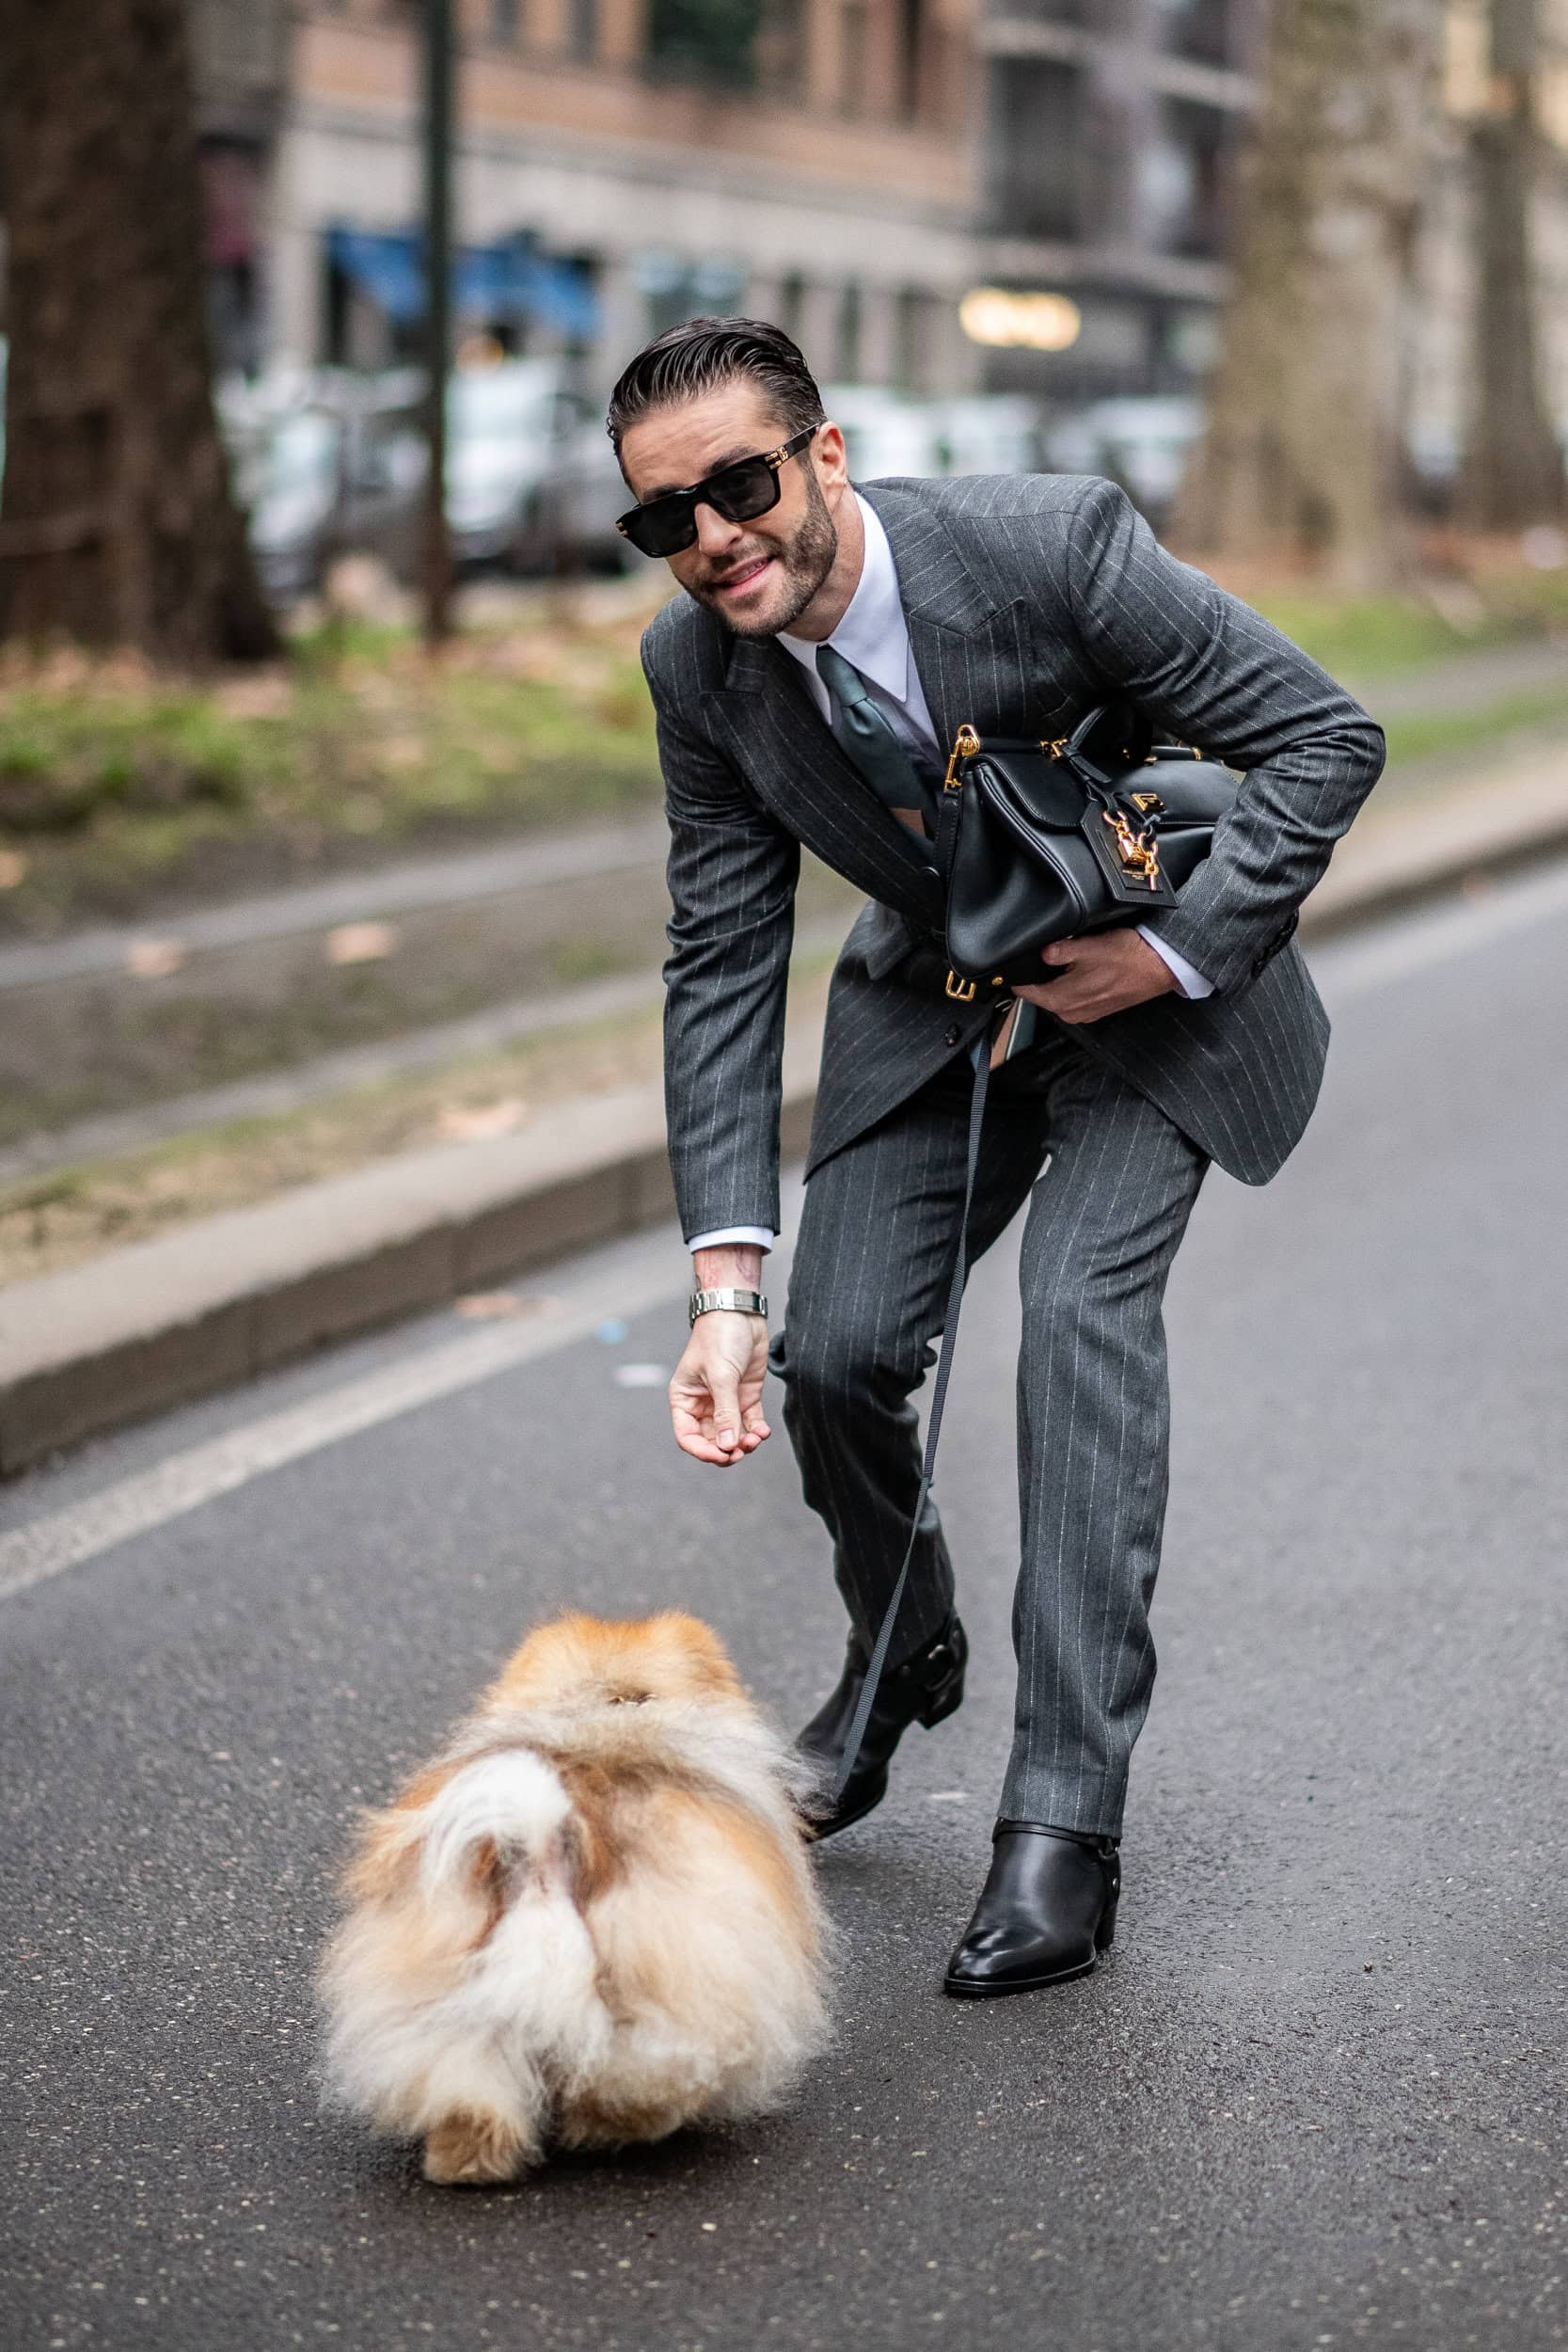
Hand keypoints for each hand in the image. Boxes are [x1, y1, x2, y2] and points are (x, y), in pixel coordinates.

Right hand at [669, 1312, 771, 1466]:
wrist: (740, 1312)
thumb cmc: (720, 1337)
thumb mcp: (721, 1376)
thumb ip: (725, 1412)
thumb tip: (728, 1446)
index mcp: (685, 1399)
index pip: (688, 1436)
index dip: (703, 1451)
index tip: (722, 1455)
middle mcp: (703, 1404)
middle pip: (712, 1440)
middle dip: (727, 1449)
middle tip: (743, 1451)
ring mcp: (725, 1401)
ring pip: (733, 1434)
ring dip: (744, 1442)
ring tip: (756, 1439)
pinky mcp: (745, 1396)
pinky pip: (749, 1422)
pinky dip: (756, 1431)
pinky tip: (763, 1432)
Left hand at [1014, 929, 1177, 1023]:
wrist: (1159, 967)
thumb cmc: (1128, 957)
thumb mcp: (1088, 946)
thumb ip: (1058, 951)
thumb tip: (1041, 953)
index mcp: (1061, 1000)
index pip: (1024, 991)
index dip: (1019, 975)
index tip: (1019, 962)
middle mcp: (1069, 1013)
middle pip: (1040, 994)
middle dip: (1040, 975)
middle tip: (1049, 954)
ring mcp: (1084, 1014)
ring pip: (1057, 995)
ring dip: (1058, 980)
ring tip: (1071, 959)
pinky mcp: (1096, 1010)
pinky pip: (1074, 998)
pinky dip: (1074, 984)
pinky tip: (1086, 969)